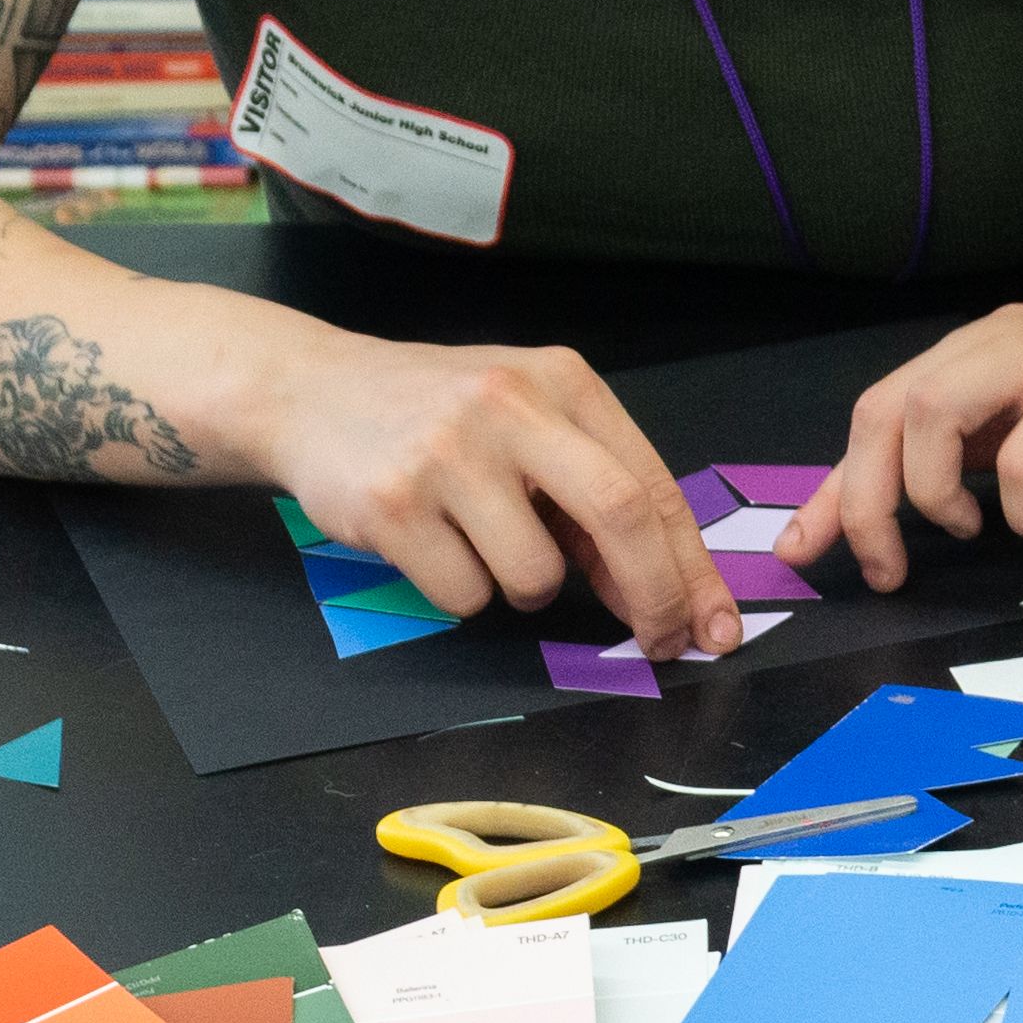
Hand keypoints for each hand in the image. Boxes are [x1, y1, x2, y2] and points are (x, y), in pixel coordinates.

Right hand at [233, 318, 738, 654]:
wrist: (308, 391)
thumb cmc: (435, 417)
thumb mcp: (525, 424)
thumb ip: (591, 491)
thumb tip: (661, 592)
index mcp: (561, 381)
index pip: (650, 485)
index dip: (692, 567)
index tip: (714, 625)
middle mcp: (510, 405)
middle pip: (620, 517)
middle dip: (653, 597)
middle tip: (659, 642)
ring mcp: (448, 453)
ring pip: (535, 577)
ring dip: (525, 591)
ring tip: (482, 544)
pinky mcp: (392, 504)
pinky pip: (465, 597)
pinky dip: (461, 594)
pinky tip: (431, 544)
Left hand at [782, 307, 1022, 586]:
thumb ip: (964, 474)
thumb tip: (884, 523)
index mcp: (981, 357)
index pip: (876, 413)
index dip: (833, 489)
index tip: (803, 553)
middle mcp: (1004, 341)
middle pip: (886, 407)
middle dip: (868, 499)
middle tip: (889, 568)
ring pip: (935, 410)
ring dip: (934, 492)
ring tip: (972, 534)